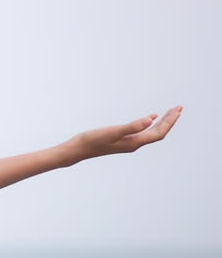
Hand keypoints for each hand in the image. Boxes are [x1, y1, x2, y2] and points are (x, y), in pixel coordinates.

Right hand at [59, 105, 183, 164]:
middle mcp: (134, 144)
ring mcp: (128, 143)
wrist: (77, 150)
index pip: (159, 133)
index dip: (170, 121)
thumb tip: (150, 120)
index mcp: (134, 143)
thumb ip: (131, 127)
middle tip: (179, 108)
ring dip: (162, 122)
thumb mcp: (112, 131)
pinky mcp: (121, 141)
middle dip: (169, 120)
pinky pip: (142, 132)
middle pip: (158, 133)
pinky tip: (150, 118)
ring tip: (170, 112)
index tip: (178, 109)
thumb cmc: (92, 140)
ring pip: (151, 132)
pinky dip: (149, 124)